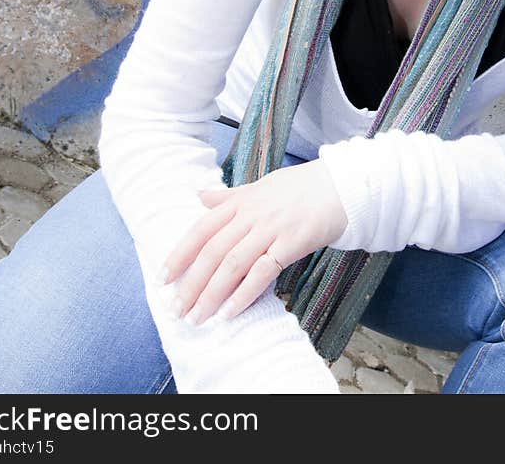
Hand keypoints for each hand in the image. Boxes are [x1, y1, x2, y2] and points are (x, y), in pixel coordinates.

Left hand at [159, 158, 347, 326]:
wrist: (341, 186)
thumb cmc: (300, 188)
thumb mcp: (261, 186)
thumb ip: (229, 196)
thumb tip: (199, 196)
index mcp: (241, 201)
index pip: (202, 229)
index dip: (180, 254)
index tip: (163, 277)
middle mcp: (252, 214)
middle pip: (213, 252)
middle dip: (191, 283)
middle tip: (176, 309)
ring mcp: (271, 228)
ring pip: (232, 264)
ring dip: (211, 294)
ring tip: (197, 317)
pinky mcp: (291, 243)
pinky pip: (262, 272)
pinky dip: (243, 294)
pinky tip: (230, 312)